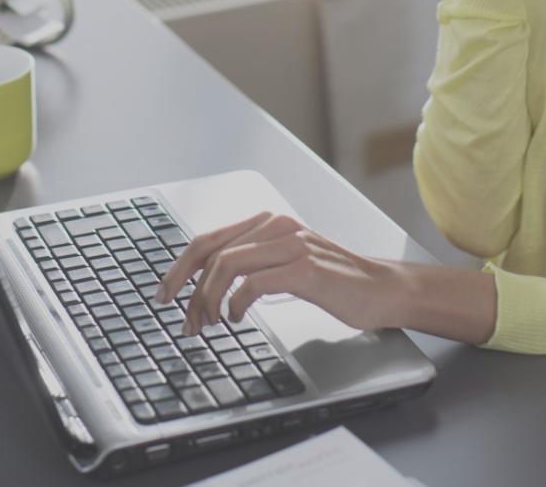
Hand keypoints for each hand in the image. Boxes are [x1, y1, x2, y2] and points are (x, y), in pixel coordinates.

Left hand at [155, 212, 403, 335]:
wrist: (380, 288)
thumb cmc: (333, 280)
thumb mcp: (286, 262)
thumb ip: (252, 262)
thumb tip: (205, 284)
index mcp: (268, 222)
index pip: (208, 239)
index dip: (180, 267)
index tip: (165, 294)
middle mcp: (276, 226)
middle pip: (210, 251)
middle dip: (187, 288)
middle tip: (184, 319)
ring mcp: (291, 244)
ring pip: (227, 265)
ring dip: (209, 300)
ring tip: (210, 324)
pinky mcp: (305, 268)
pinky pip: (254, 284)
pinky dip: (237, 305)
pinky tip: (238, 319)